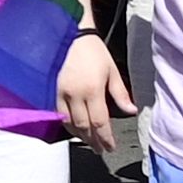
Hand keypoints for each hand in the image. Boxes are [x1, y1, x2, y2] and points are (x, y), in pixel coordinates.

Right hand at [54, 35, 135, 154]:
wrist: (70, 33)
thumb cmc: (93, 50)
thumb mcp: (111, 70)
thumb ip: (120, 93)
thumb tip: (131, 110)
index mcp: (92, 90)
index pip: (100, 122)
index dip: (105, 138)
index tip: (110, 147)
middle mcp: (74, 95)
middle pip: (84, 127)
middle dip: (93, 141)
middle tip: (100, 149)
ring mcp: (60, 93)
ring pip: (69, 123)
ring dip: (80, 135)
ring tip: (89, 141)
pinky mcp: (51, 90)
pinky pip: (57, 114)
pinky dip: (66, 124)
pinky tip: (73, 128)